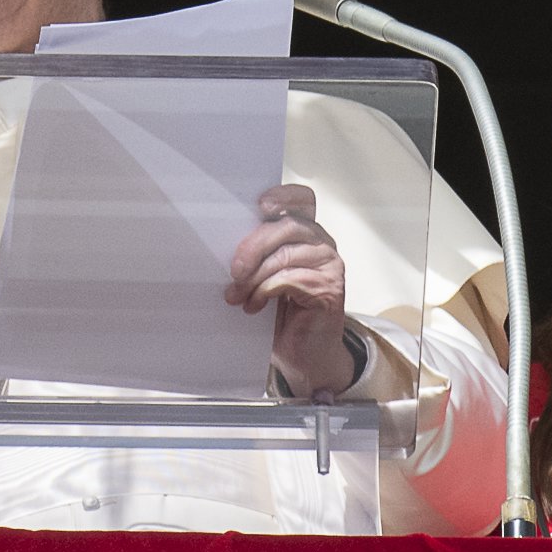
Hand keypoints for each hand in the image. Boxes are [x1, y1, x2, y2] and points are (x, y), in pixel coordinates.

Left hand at [225, 182, 354, 399]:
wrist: (304, 355)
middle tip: (233, 271)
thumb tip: (222, 240)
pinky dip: (264, 291)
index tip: (260, 205)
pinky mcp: (329, 290)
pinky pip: (290, 279)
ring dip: (254, 276)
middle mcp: (323, 244)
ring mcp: (330, 266)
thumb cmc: (282, 314)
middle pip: (287, 226)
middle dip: (253, 246)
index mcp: (307, 233)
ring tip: (236, 295)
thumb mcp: (266, 275)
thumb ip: (260, 252)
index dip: (283, 195)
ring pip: (285, 255)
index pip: (303, 199)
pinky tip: (253, 306)